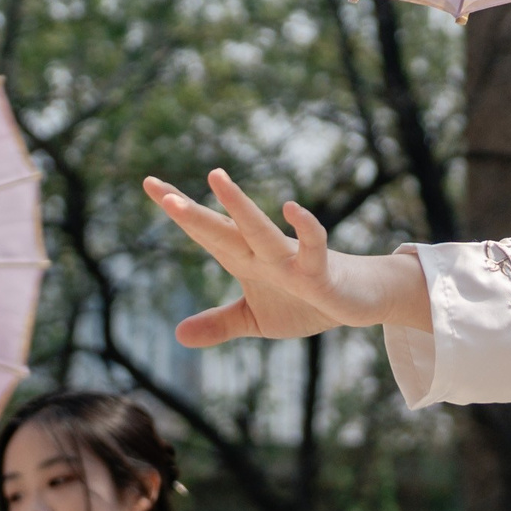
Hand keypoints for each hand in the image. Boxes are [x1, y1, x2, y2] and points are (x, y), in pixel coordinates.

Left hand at [143, 169, 429, 343]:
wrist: (360, 299)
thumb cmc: (308, 300)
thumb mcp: (256, 319)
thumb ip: (219, 322)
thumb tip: (177, 335)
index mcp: (245, 260)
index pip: (206, 233)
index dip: (180, 211)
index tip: (150, 183)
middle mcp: (263, 254)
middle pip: (221, 230)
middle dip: (190, 212)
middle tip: (154, 186)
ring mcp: (291, 260)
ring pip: (259, 229)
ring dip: (237, 205)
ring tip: (215, 176)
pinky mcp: (321, 271)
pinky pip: (313, 246)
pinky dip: (305, 227)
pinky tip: (291, 208)